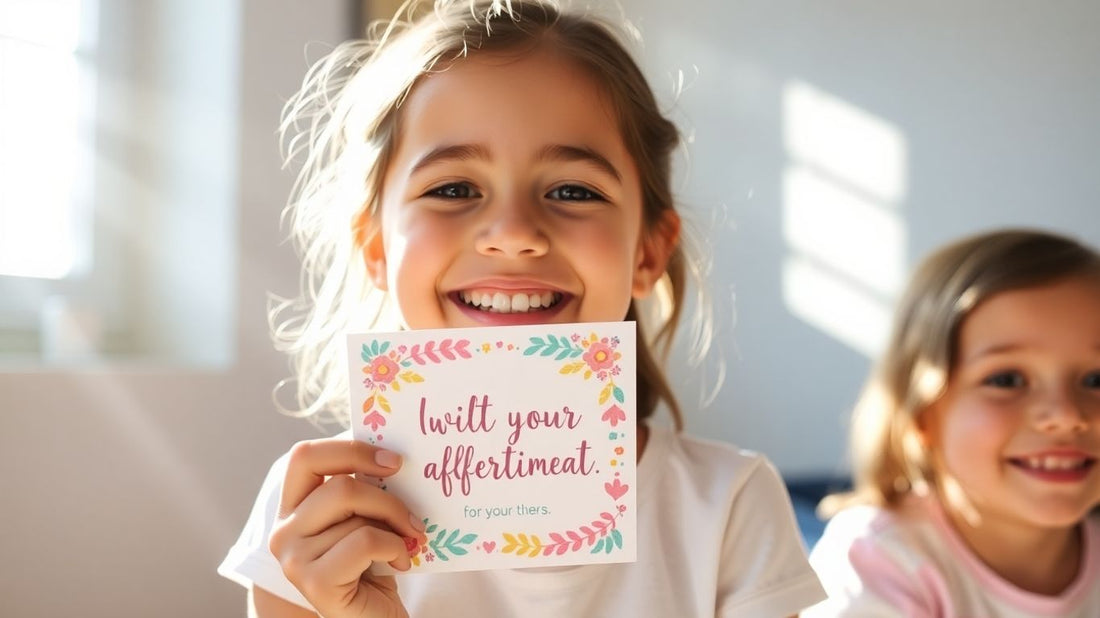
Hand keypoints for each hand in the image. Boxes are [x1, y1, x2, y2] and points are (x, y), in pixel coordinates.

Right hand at [268, 438, 426, 617]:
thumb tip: (392, 454)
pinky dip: (394, 548)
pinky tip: (401, 563)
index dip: (351, 450)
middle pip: (339, 486)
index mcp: (292, 506)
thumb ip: (364, 489)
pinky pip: (365, 542)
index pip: (305, 456)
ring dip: (396, 527)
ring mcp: (294, 558)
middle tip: (414, 517)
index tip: (394, 462)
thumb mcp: (365, 518)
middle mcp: (283, 530)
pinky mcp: (314, 582)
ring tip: (408, 542)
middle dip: (388, 498)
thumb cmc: (372, 564)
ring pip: (355, 514)